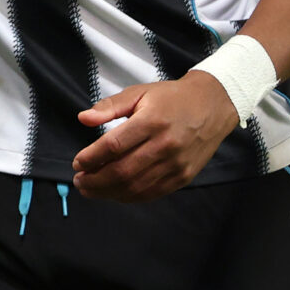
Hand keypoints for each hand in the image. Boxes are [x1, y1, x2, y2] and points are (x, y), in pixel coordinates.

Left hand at [71, 74, 237, 201]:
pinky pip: (153, 193)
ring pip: (136, 186)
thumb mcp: (139, 92)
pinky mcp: (184, 176)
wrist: (212, 106)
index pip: (114, 145)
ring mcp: (176, 164)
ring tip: (90, 189)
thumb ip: (110, 106)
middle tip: (79, 181)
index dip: (91, 157)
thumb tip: (83, 118)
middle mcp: (165, 145)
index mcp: (151, 121)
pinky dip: (130, 197)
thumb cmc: (171, 98)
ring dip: (109, 192)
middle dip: (95, 180)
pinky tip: (114, 193)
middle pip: (123, 171)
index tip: (77, 163)